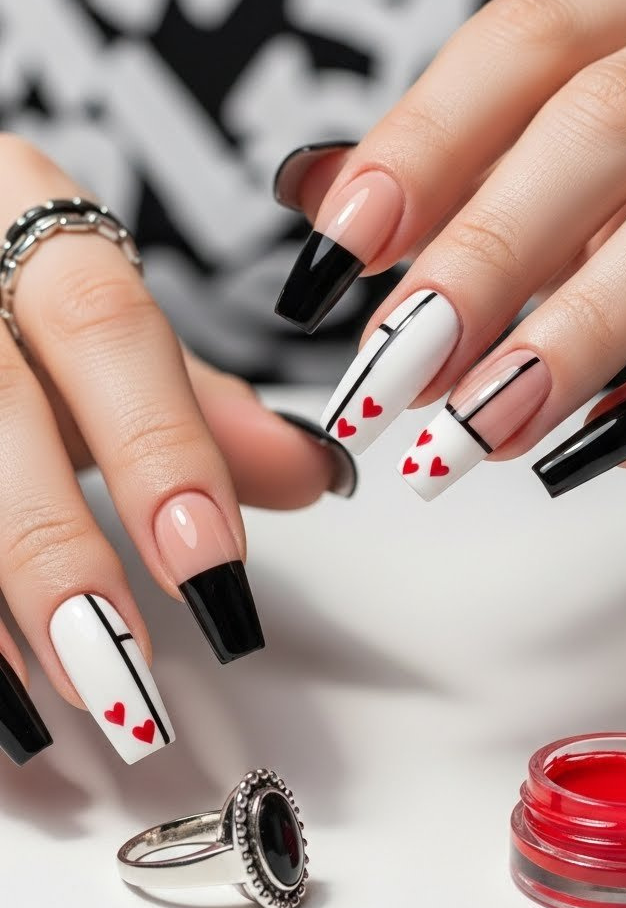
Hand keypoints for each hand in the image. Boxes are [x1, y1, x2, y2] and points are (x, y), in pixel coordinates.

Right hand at [0, 138, 353, 767]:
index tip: (211, 563)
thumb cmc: (3, 287)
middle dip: (58, 549)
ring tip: (70, 689)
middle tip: (123, 665)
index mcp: (25, 217)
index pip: (104, 325)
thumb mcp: (91, 315)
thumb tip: (312, 472)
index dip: (159, 448)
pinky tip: (4, 681)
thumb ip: (191, 397)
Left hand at [275, 0, 625, 499]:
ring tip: (483, 430)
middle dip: (488, 254)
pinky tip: (601, 444)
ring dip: (580, 333)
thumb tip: (312, 193)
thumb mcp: (566, 135)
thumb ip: (454, 158)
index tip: (335, 257)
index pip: (527, 40)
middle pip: (610, 121)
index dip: (422, 145)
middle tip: (399, 369)